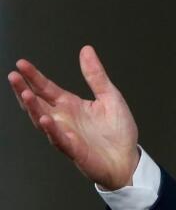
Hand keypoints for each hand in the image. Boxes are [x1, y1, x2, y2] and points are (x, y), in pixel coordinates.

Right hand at [8, 46, 139, 190]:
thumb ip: (96, 75)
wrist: (128, 159)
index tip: (21, 64)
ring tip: (25, 94)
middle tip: (14, 76)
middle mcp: (63, 119)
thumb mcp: (110, 96)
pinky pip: (60, 139)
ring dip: (33, 108)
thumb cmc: (118, 131)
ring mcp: (66, 134)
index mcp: (70, 105)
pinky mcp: (74, 150)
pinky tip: (46, 119)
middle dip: (24, 89)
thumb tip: (86, 50)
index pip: (46, 88)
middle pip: (38, 103)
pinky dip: (52, 130)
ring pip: (43, 120)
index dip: (34, 77)